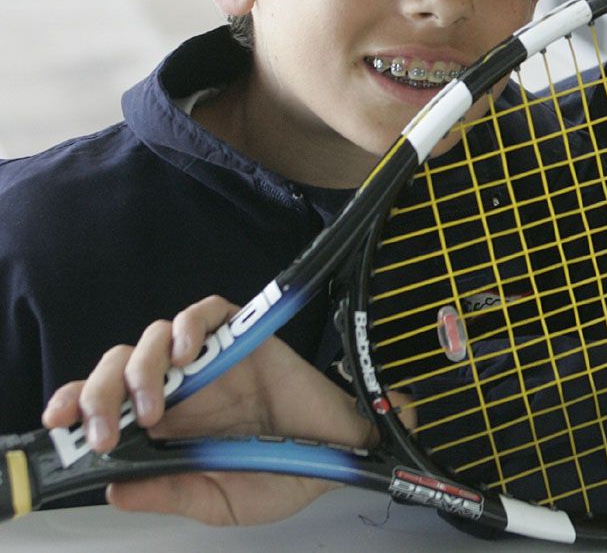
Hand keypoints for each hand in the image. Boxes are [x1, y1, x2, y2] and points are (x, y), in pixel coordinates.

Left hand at [41, 296, 373, 524]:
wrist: (340, 453)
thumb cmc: (282, 476)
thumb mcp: (219, 501)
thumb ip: (171, 493)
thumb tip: (114, 488)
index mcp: (165, 427)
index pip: (106, 403)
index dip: (76, 404)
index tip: (59, 423)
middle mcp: (180, 387)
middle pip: (118, 365)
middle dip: (98, 392)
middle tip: (108, 429)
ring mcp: (210, 359)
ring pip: (154, 336)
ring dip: (140, 367)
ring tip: (156, 405)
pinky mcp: (243, 335)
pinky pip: (207, 311)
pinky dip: (190, 325)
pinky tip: (190, 354)